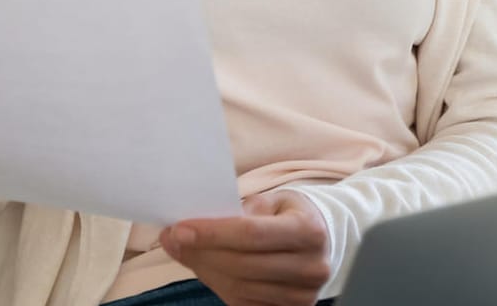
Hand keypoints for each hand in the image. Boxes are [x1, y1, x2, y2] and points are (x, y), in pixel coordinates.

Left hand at [160, 190, 330, 305]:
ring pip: (240, 288)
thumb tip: (186, 229)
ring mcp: (303, 295)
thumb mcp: (271, 201)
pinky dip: (219, 285)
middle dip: (202, 252)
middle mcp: (311, 267)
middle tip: (173, 238)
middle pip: (242, 264)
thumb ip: (237, 212)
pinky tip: (205, 268)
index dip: (212, 233)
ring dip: (205, 270)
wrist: (324, 241)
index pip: (251, 234)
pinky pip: (244, 303)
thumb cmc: (290, 215)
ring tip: (185, 251)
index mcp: (308, 230)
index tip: (180, 229)